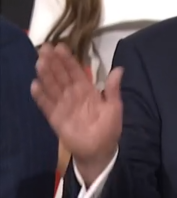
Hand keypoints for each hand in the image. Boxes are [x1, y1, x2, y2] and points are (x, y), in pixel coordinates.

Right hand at [31, 44, 123, 183]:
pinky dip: (41, 96)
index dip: (68, 60)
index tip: (60, 47)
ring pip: (52, 87)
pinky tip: (35, 85)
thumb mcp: (114, 106)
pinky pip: (47, 106)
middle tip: (45, 49)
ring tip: (39, 62)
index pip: (76, 71)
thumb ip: (114, 88)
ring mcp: (63, 106)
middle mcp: (73, 95)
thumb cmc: (109, 127)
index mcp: (87, 90)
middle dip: (53, 63)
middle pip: (61, 76)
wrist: (100, 150)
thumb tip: (120, 68)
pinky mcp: (55, 118)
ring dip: (46, 75)